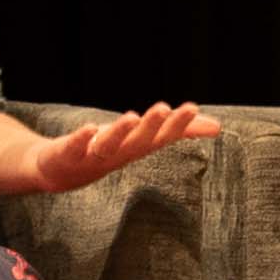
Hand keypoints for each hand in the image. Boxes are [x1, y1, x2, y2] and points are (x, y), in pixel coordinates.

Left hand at [0, 101, 215, 196]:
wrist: (60, 171)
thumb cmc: (108, 150)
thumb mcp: (143, 138)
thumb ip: (179, 132)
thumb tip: (218, 127)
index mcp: (138, 147)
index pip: (161, 136)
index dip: (176, 124)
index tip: (192, 108)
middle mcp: (120, 153)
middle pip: (138, 141)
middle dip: (152, 126)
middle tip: (166, 109)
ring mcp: (93, 156)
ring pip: (110, 145)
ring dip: (120, 132)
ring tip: (133, 116)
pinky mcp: (68, 154)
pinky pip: (76, 147)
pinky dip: (82, 139)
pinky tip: (89, 128)